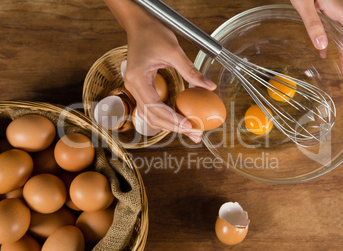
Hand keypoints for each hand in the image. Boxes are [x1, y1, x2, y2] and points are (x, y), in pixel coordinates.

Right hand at [104, 0, 216, 142]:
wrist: (140, 24)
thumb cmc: (152, 33)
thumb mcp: (174, 51)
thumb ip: (191, 71)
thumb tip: (209, 87)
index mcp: (138, 79)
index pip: (155, 107)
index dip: (172, 119)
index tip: (189, 126)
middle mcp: (133, 87)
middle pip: (152, 117)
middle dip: (173, 127)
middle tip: (194, 134)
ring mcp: (135, 89)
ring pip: (150, 116)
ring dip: (169, 125)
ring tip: (189, 131)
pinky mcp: (141, 88)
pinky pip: (151, 108)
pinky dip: (164, 116)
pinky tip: (178, 120)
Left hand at [291, 0, 342, 76]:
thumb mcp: (304, 4)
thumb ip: (313, 23)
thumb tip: (323, 47)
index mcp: (336, 9)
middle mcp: (336, 12)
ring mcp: (329, 12)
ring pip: (341, 36)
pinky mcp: (319, 11)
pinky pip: (328, 31)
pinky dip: (329, 44)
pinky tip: (324, 55)